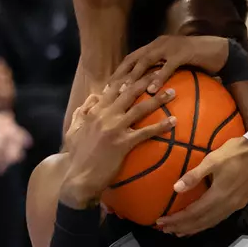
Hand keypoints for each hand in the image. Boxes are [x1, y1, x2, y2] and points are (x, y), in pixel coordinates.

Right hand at [58, 77, 176, 204]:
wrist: (77, 178)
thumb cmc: (76, 156)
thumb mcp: (74, 129)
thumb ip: (82, 111)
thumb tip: (93, 97)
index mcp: (95, 111)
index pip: (114, 87)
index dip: (129, 76)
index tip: (142, 68)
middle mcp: (105, 115)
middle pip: (130, 92)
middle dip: (147, 80)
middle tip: (162, 72)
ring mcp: (114, 128)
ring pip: (140, 108)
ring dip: (158, 99)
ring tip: (172, 92)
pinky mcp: (122, 143)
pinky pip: (146, 132)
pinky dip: (161, 126)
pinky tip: (173, 122)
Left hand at [111, 34, 229, 92]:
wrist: (219, 50)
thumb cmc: (197, 62)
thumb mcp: (176, 66)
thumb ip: (163, 73)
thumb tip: (150, 91)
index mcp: (155, 46)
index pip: (131, 58)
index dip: (119, 71)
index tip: (108, 86)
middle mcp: (159, 44)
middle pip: (133, 58)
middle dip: (121, 74)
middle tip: (110, 90)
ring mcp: (170, 47)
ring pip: (146, 61)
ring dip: (134, 76)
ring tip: (125, 90)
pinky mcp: (182, 53)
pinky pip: (167, 67)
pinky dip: (158, 78)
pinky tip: (152, 91)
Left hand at [157, 135, 247, 235]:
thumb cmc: (235, 152)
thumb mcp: (212, 160)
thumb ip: (194, 175)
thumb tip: (175, 189)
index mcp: (219, 195)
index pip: (194, 213)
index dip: (177, 219)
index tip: (161, 222)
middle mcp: (227, 205)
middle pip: (201, 221)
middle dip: (182, 227)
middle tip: (165, 230)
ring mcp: (235, 206)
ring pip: (211, 222)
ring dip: (193, 228)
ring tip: (179, 231)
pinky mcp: (240, 203)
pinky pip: (219, 219)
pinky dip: (206, 224)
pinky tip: (199, 224)